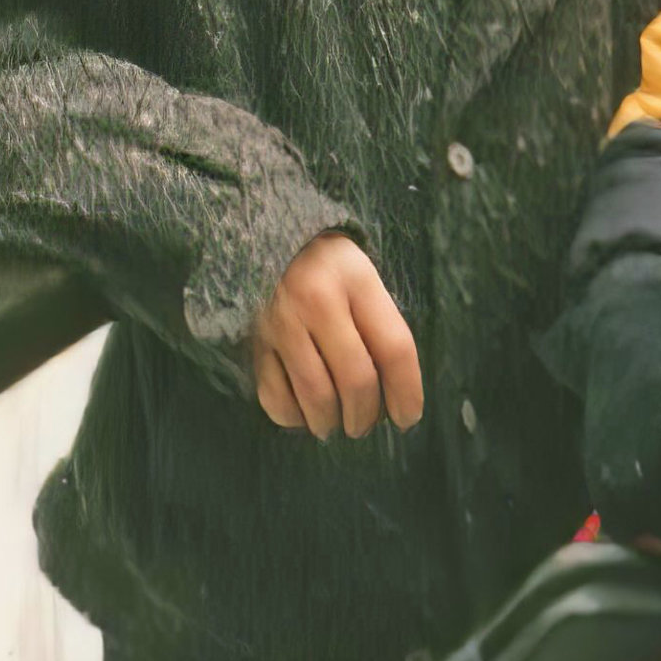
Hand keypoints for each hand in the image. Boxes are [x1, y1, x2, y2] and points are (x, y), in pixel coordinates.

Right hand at [251, 232, 422, 437]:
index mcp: (357, 281)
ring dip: (330, 422)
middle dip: (366, 415)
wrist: (261, 235)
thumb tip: (395, 391)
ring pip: (315, 394)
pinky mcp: (251, 339)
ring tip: (336, 426)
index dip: (407, 392)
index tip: (408, 418)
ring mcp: (281, 322)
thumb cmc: (326, 264)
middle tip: (366, 426)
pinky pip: (273, 394)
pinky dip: (291, 416)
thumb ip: (379, 324)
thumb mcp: (363, 277)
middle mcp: (318, 301)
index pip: (394, 349)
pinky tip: (302, 416)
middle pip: (356, 378)